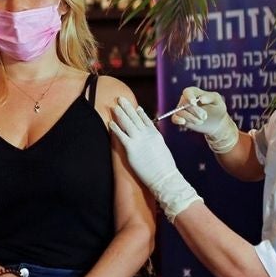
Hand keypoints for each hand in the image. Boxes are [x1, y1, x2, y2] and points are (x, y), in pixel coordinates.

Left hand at [109, 97, 201, 221]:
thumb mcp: (163, 150)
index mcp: (156, 135)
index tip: (135, 106)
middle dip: (127, 107)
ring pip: (128, 123)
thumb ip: (156, 143)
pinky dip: (116, 128)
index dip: (140, 113)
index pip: (146, 120)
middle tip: (121, 99)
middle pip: (135, 118)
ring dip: (120, 114)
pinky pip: (121, 135)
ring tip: (114, 106)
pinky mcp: (132, 148)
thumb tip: (153, 141)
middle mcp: (147, 135)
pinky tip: (110, 123)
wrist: (165, 177)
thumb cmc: (165, 168)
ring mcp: (139, 140)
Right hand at [171, 87, 238, 152]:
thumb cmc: (217, 108)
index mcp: (195, 92)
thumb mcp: (217, 101)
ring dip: (191, 118)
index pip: (187, 92)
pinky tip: (183, 122)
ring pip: (180, 112)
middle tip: (204, 117)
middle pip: (184, 104)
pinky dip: (177, 120)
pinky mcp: (181, 119)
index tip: (193, 103)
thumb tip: (201, 99)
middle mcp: (186, 100)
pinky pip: (174, 118)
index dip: (189, 96)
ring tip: (201, 121)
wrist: (216, 122)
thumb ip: (210, 97)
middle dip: (195, 111)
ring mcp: (182, 109)